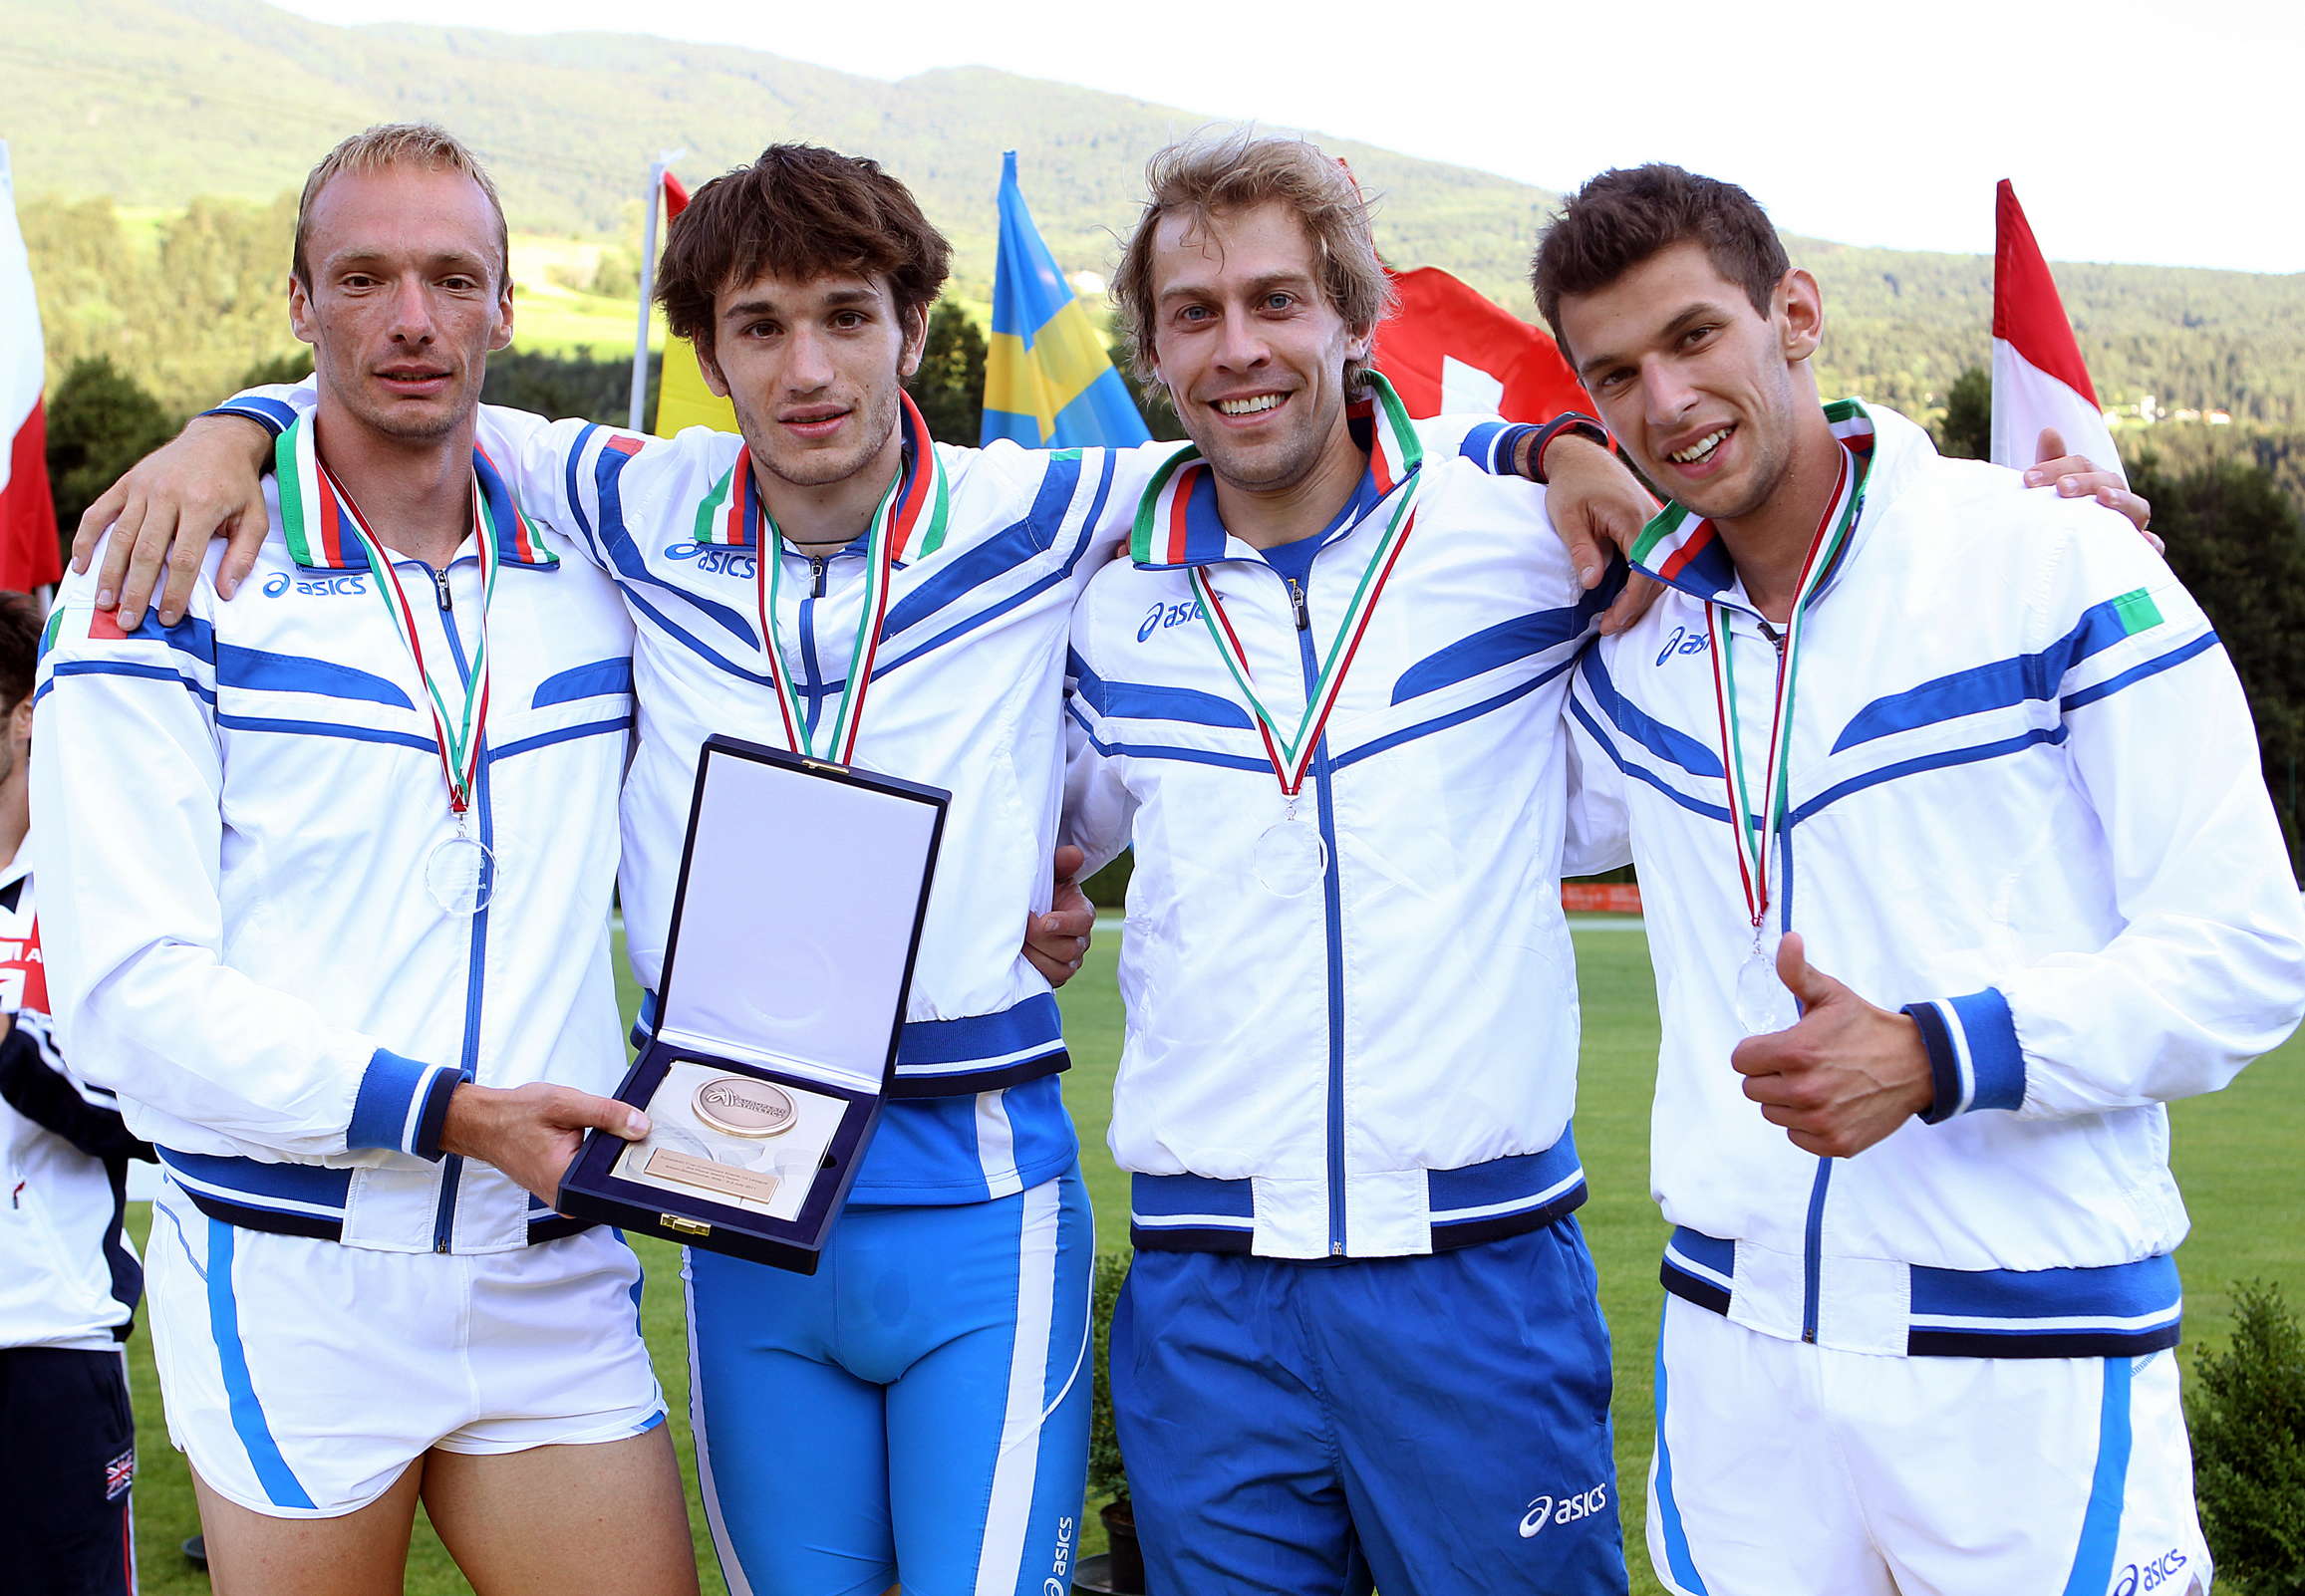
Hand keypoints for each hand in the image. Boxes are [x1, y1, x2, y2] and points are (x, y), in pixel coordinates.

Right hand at [70, 415, 275, 627]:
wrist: (217, 440)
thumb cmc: (238, 485)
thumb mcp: (255, 517)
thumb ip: (243, 555)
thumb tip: (225, 592)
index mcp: (201, 505)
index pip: (184, 558)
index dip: (174, 591)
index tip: (168, 618)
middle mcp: (167, 495)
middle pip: (146, 551)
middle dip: (136, 591)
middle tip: (127, 622)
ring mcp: (142, 487)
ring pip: (120, 535)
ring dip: (109, 572)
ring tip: (104, 602)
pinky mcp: (126, 482)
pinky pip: (99, 512)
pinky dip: (86, 538)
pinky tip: (80, 564)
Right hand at [437, 1081, 650, 1206]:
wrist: (484, 1123)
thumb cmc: (515, 1114)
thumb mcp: (564, 1104)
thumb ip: (606, 1114)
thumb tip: (641, 1126)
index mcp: (566, 1181)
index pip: (619, 1173)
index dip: (634, 1150)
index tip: (640, 1132)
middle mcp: (565, 1199)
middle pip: (612, 1175)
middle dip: (618, 1148)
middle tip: (606, 1126)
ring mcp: (563, 1198)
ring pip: (602, 1175)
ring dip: (605, 1152)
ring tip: (587, 1132)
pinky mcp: (562, 1191)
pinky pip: (589, 1175)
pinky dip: (592, 1156)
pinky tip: (581, 1140)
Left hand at [1023, 844, 1094, 987]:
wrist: (1031, 913)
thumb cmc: (1043, 891)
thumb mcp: (1052, 874)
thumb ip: (1062, 863)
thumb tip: (1073, 854)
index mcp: (1083, 914)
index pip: (1082, 923)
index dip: (1063, 924)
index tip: (1042, 920)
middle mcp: (1080, 940)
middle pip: (1069, 950)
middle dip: (1042, 941)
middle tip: (1021, 930)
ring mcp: (1070, 960)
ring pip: (1060, 969)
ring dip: (1036, 958)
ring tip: (1017, 945)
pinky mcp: (1056, 974)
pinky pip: (1051, 982)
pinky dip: (1035, 972)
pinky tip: (1018, 959)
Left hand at [1533, 434, 1662, 634]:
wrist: (1581, 457)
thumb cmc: (1571, 484)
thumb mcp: (1567, 518)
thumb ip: (1582, 550)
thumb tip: (1593, 584)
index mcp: (1632, 519)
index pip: (1644, 572)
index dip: (1631, 603)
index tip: (1611, 623)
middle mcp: (1652, 521)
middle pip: (1658, 576)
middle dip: (1636, 607)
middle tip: (1610, 627)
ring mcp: (1655, 523)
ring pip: (1660, 570)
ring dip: (1640, 597)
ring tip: (1614, 618)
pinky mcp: (1651, 526)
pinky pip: (1655, 560)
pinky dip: (1642, 581)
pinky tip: (1623, 597)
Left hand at [1728, 933, 1934, 1157]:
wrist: (1917, 1064)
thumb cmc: (1866, 1027)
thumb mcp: (1831, 994)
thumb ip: (1797, 971)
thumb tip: (1787, 939)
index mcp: (1795, 1052)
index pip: (1741, 1061)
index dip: (1758, 1051)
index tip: (1782, 1046)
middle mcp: (1804, 1090)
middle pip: (1753, 1089)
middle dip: (1771, 1074)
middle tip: (1802, 1064)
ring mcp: (1820, 1120)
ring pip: (1773, 1113)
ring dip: (1787, 1100)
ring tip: (1818, 1082)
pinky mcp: (1835, 1143)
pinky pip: (1796, 1136)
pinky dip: (1806, 1124)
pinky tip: (1829, 1104)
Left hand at [2024, 427, 2157, 551]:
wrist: (2067, 553)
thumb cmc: (2060, 515)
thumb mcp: (2051, 491)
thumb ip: (2052, 464)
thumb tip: (2049, 431)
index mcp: (2095, 481)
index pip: (2081, 465)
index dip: (2057, 467)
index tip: (2028, 478)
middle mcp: (2117, 498)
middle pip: (2108, 481)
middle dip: (2085, 481)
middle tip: (2061, 487)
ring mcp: (2130, 523)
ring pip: (2136, 507)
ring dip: (2122, 500)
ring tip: (2103, 497)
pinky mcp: (2136, 549)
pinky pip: (2153, 546)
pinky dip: (2153, 543)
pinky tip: (2145, 540)